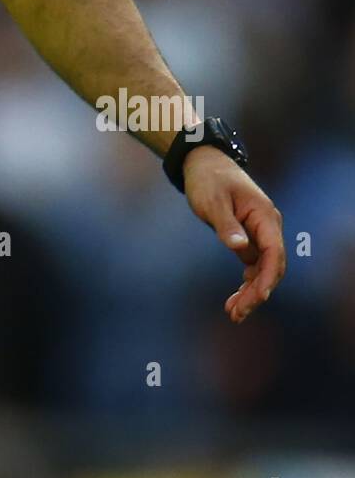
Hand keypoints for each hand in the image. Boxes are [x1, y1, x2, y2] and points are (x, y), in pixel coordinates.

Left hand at [183, 145, 285, 323]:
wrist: (203, 164)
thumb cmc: (208, 180)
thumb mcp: (213, 201)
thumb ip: (226, 225)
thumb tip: (240, 247)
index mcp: (264, 216)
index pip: (274, 252)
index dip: (268, 277)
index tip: (258, 297)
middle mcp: (267, 226)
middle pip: (271, 266)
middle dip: (256, 292)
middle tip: (236, 313)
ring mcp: (260, 233)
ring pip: (263, 269)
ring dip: (251, 292)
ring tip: (233, 312)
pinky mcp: (249, 238)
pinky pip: (253, 265)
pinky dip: (246, 282)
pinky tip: (236, 299)